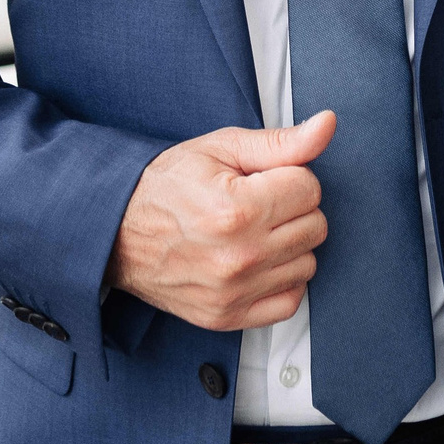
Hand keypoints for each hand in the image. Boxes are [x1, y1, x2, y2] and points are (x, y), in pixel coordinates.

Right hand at [105, 113, 334, 333]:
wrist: (117, 231)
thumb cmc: (168, 185)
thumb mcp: (222, 148)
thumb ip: (282, 142)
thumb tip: (327, 125)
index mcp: (239, 209)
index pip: (310, 188)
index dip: (289, 177)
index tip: (263, 180)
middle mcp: (239, 256)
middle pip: (315, 227)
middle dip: (293, 209)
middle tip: (259, 204)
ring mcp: (233, 292)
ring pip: (307, 264)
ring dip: (289, 245)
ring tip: (254, 232)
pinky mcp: (227, 317)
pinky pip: (289, 302)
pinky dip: (281, 281)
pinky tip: (257, 262)